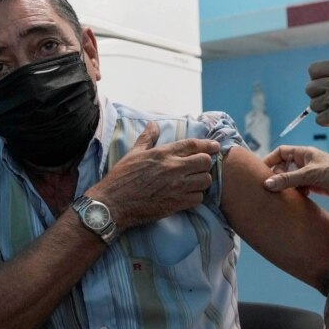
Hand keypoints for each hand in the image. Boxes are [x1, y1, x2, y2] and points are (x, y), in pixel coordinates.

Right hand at [89, 122, 219, 228]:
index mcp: (163, 153)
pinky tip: (188, 196)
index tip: (215, 147)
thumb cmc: (121, 178)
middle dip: (205, 164)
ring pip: (205, 181)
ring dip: (202, 181)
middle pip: (205, 162)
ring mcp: (176, 186)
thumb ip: (147, 139)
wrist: (113, 203)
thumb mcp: (133, 154)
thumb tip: (153, 125)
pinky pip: (198, 198)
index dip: (208, 145)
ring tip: (194, 182)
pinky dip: (196, 197)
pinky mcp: (176, 203)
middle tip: (200, 167)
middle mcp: (173, 168)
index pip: (193, 145)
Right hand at [262, 145, 328, 202]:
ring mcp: (310, 175)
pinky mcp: (315, 186)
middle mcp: (305, 162)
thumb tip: (267, 184)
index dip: (269, 160)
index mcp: (303, 153)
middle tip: (268, 187)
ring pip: (291, 180)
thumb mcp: (309, 175)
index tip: (260, 172)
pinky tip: (295, 200)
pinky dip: (295, 194)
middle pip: (283, 167)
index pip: (280, 152)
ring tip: (279, 196)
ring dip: (286, 187)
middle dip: (276, 176)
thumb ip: (288, 179)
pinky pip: (299, 189)